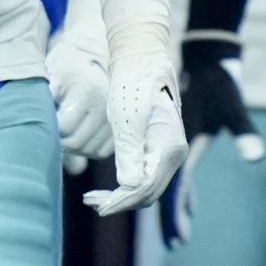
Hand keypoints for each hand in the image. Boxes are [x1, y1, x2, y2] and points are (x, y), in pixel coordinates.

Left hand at [47, 19, 111, 174]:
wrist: (95, 56)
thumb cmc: (67, 66)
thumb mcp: (52, 74)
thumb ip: (43, 97)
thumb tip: (37, 122)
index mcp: (87, 92)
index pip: (64, 128)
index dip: (50, 128)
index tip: (46, 119)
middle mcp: (106, 107)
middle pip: (76, 143)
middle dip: (60, 140)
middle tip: (53, 128)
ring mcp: (115, 119)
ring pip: (88, 150)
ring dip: (74, 147)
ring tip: (66, 130)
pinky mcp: (120, 128)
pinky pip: (101, 151)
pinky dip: (88, 148)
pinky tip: (80, 134)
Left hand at [83, 33, 183, 216]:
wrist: (140, 59)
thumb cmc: (132, 84)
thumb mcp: (127, 118)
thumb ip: (130, 153)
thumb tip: (129, 187)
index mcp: (170, 148)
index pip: (147, 187)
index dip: (122, 201)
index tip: (98, 206)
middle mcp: (173, 153)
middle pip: (148, 191)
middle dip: (121, 201)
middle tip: (92, 202)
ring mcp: (166, 151)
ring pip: (146, 186)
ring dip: (122, 195)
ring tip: (93, 197)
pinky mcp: (156, 147)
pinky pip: (143, 174)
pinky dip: (126, 183)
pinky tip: (108, 185)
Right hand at [164, 33, 261, 246]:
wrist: (203, 56)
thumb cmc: (218, 82)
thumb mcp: (234, 106)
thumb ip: (245, 131)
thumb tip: (259, 156)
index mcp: (178, 144)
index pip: (171, 188)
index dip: (174, 215)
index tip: (178, 241)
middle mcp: (169, 146)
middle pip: (160, 189)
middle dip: (168, 216)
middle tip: (176, 244)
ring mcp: (169, 141)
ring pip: (162, 180)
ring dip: (169, 204)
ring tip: (178, 231)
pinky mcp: (174, 136)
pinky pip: (170, 169)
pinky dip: (177, 188)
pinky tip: (189, 201)